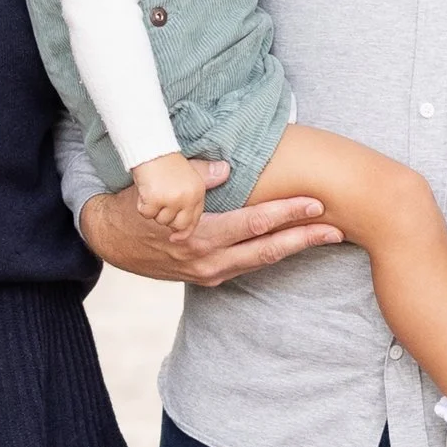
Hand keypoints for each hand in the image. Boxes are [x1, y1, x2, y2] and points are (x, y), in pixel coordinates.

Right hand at [80, 175, 343, 289]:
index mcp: (199, 237)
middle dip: (305, 238)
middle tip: (338, 228)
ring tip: (325, 236)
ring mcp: (209, 273)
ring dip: (294, 248)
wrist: (109, 240)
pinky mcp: (208, 277)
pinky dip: (271, 254)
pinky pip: (247, 265)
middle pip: (268, 250)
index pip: (254, 224)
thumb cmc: (134, 207)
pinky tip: (291, 244)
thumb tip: (226, 168)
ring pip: (261, 261)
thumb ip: (194, 176)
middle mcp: (208, 261)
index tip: (317, 204)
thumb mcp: (157, 189)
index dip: (288, 213)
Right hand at [131, 150, 209, 237]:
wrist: (149, 149)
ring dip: (154, 210)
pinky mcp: (156, 199)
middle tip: (160, 203)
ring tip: (153, 192)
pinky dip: (142, 205)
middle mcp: (188, 198)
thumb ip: (204, 181)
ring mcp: (172, 199)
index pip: (194, 220)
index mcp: (198, 192)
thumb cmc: (166, 161)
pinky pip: (147, 213)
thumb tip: (225, 171)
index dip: (184, 230)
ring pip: (161, 220)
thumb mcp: (189, 171)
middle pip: (178, 225)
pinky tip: (144, 192)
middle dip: (167, 218)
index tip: (176, 237)